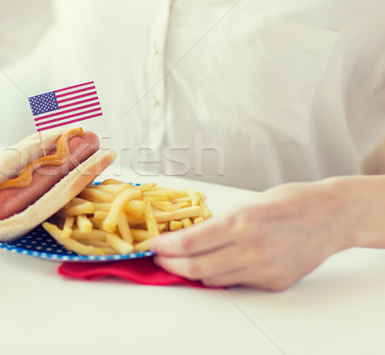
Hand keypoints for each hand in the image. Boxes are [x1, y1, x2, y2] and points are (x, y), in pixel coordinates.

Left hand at [150, 179, 360, 290]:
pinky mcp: (272, 281)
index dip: (165, 247)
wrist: (330, 216)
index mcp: (241, 221)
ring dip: (191, 272)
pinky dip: (218, 275)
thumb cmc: (290, 202)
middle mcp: (251, 248)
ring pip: (213, 279)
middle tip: (159, 258)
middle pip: (196, 267)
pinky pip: (235, 282)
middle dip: (171, 264)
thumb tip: (189, 237)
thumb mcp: (248, 203)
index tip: (152, 245)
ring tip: (178, 263)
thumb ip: (219, 223)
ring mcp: (263, 268)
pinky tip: (210, 265)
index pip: (190, 243)